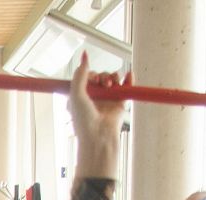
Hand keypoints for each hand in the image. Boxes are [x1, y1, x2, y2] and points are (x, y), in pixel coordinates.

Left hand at [66, 53, 126, 178]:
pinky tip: (129, 75)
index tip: (92, 79)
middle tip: (102, 82)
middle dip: (103, 76)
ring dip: (114, 77)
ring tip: (112, 83)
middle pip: (101, 76)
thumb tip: (84, 56)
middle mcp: (94, 97)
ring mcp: (107, 99)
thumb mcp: (76, 94)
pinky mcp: (120, 103)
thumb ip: (80, 75)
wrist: (98, 136)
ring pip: (113, 80)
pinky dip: (129, 80)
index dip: (90, 74)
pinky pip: (126, 87)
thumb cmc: (83, 120)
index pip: (86, 77)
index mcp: (81, 95)